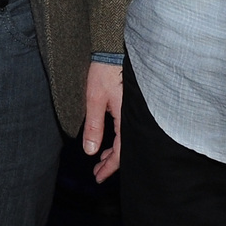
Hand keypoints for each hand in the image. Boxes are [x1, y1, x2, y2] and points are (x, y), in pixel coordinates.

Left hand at [81, 61, 124, 180]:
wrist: (116, 48)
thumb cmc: (106, 70)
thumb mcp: (94, 99)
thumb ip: (94, 126)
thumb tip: (91, 151)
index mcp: (127, 118)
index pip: (120, 152)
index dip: (109, 167)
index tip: (98, 177)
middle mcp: (134, 117)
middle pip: (125, 148)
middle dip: (110, 163)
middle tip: (98, 172)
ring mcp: (135, 111)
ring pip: (127, 139)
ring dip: (114, 151)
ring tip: (101, 159)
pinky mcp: (132, 104)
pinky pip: (128, 128)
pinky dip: (119, 138)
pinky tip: (110, 140)